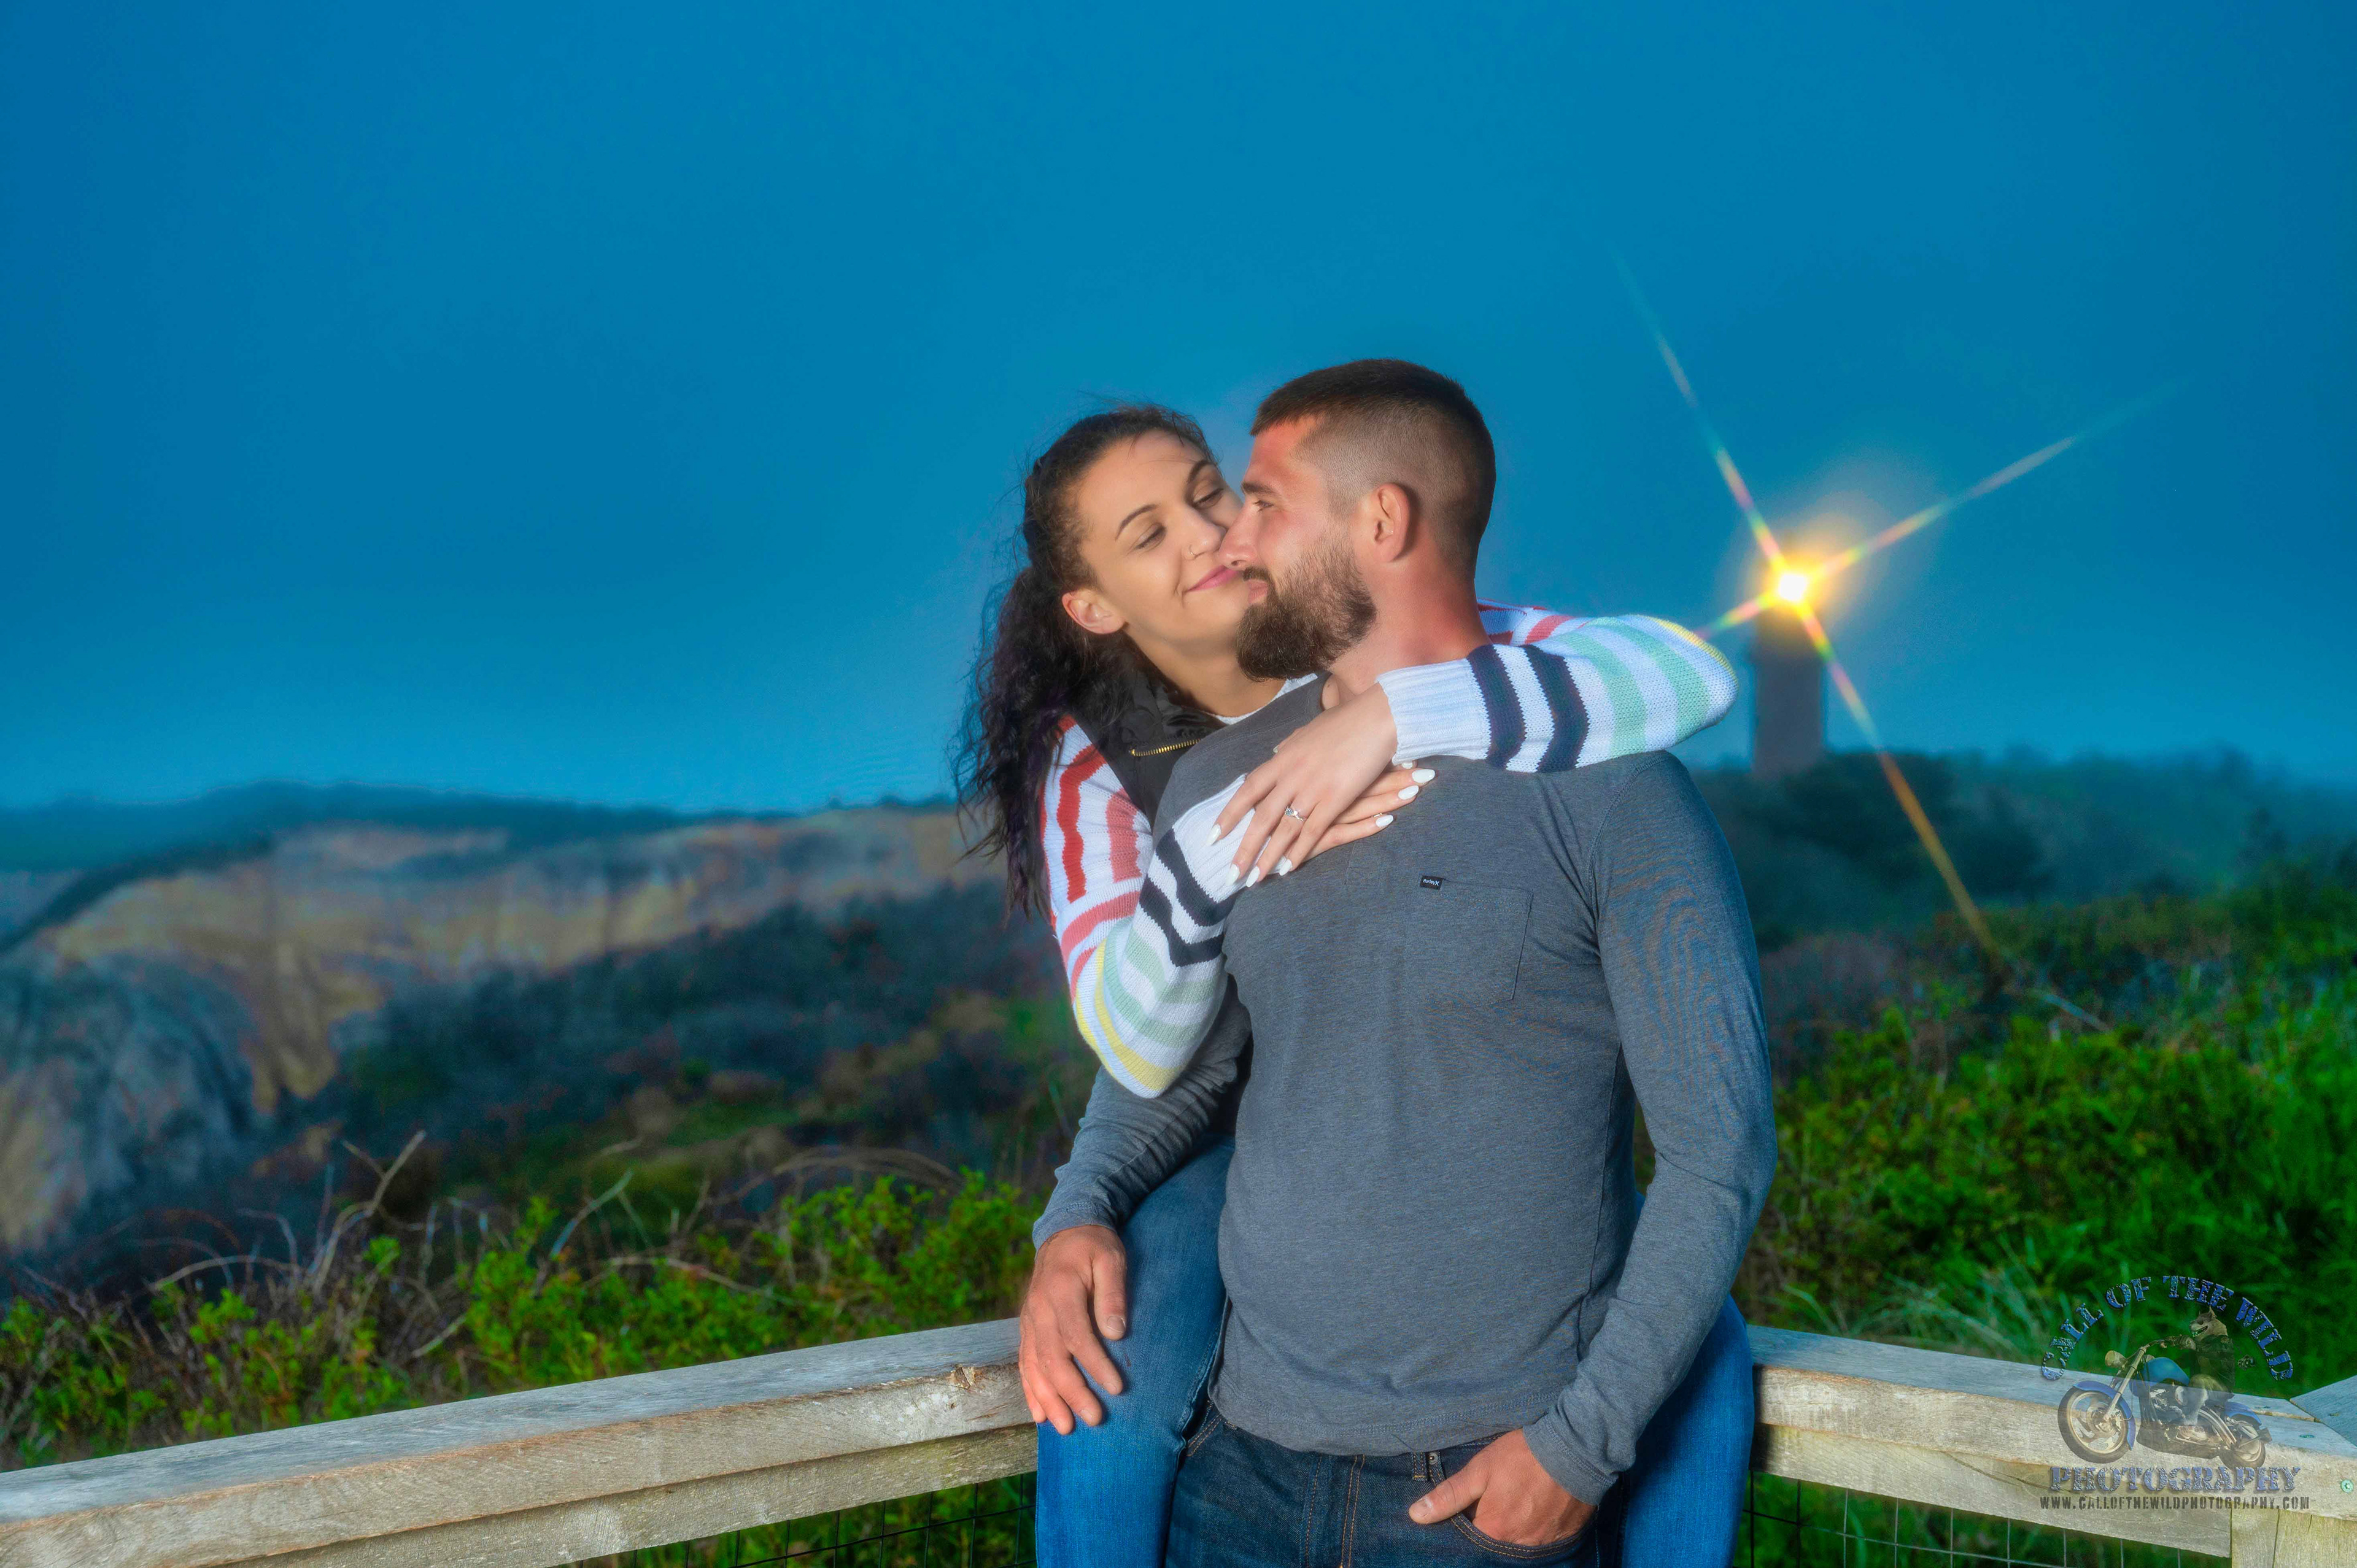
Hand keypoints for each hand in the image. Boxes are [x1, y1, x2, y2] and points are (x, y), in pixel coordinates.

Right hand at [1018, 1225, 1127, 1434]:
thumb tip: (1117, 1333)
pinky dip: (1030, 1390)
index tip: (1117, 1388)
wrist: (1064, 1232)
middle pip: (1052, 1358)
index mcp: (1060, 1290)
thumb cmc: (1094, 1246)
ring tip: (1065, 1428)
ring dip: (1049, 1399)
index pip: (1077, 1336)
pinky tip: (1040, 1414)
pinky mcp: (1027, 1327)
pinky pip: (1024, 1362)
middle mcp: (1038, 1309)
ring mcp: (1029, 1320)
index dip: (1095, 1365)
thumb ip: (1113, 1293)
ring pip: (1034, 1366)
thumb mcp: (1111, 1258)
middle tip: (1095, 1419)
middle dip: (1072, 1392)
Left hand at [1212, 686, 1428, 882]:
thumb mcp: (1308, 732)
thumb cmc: (1345, 721)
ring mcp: (1312, 788)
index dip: (1230, 815)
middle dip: (1244, 848)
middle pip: (1261, 817)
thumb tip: (1275, 753)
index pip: (1248, 790)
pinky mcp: (1336, 799)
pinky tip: (1288, 869)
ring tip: (1254, 880)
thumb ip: (1289, 747)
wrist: (1377, 717)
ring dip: (1267, 857)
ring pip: (1283, 830)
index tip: (1214, 836)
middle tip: (1231, 873)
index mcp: (1283, 758)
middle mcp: (1291, 775)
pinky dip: (1298, 852)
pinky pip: (1312, 831)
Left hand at [1408, 1430, 1594, 1547]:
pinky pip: (1540, 1541)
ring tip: (1514, 1505)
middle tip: (1494, 1503)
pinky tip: (1533, 1510)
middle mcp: (1516, 1545)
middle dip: (1489, 1528)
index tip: (1467, 1511)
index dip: (1466, 1525)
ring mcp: (1541, 1544)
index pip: (1468, 1539)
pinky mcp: (1561, 1538)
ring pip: (1516, 1543)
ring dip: (1511, 1529)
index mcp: (1492, 1530)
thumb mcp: (1481, 1469)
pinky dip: (1533, 1529)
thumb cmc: (1523, 1456)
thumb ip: (1450, 1495)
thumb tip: (1416, 1516)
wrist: (1575, 1450)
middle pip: (1493, 1543)